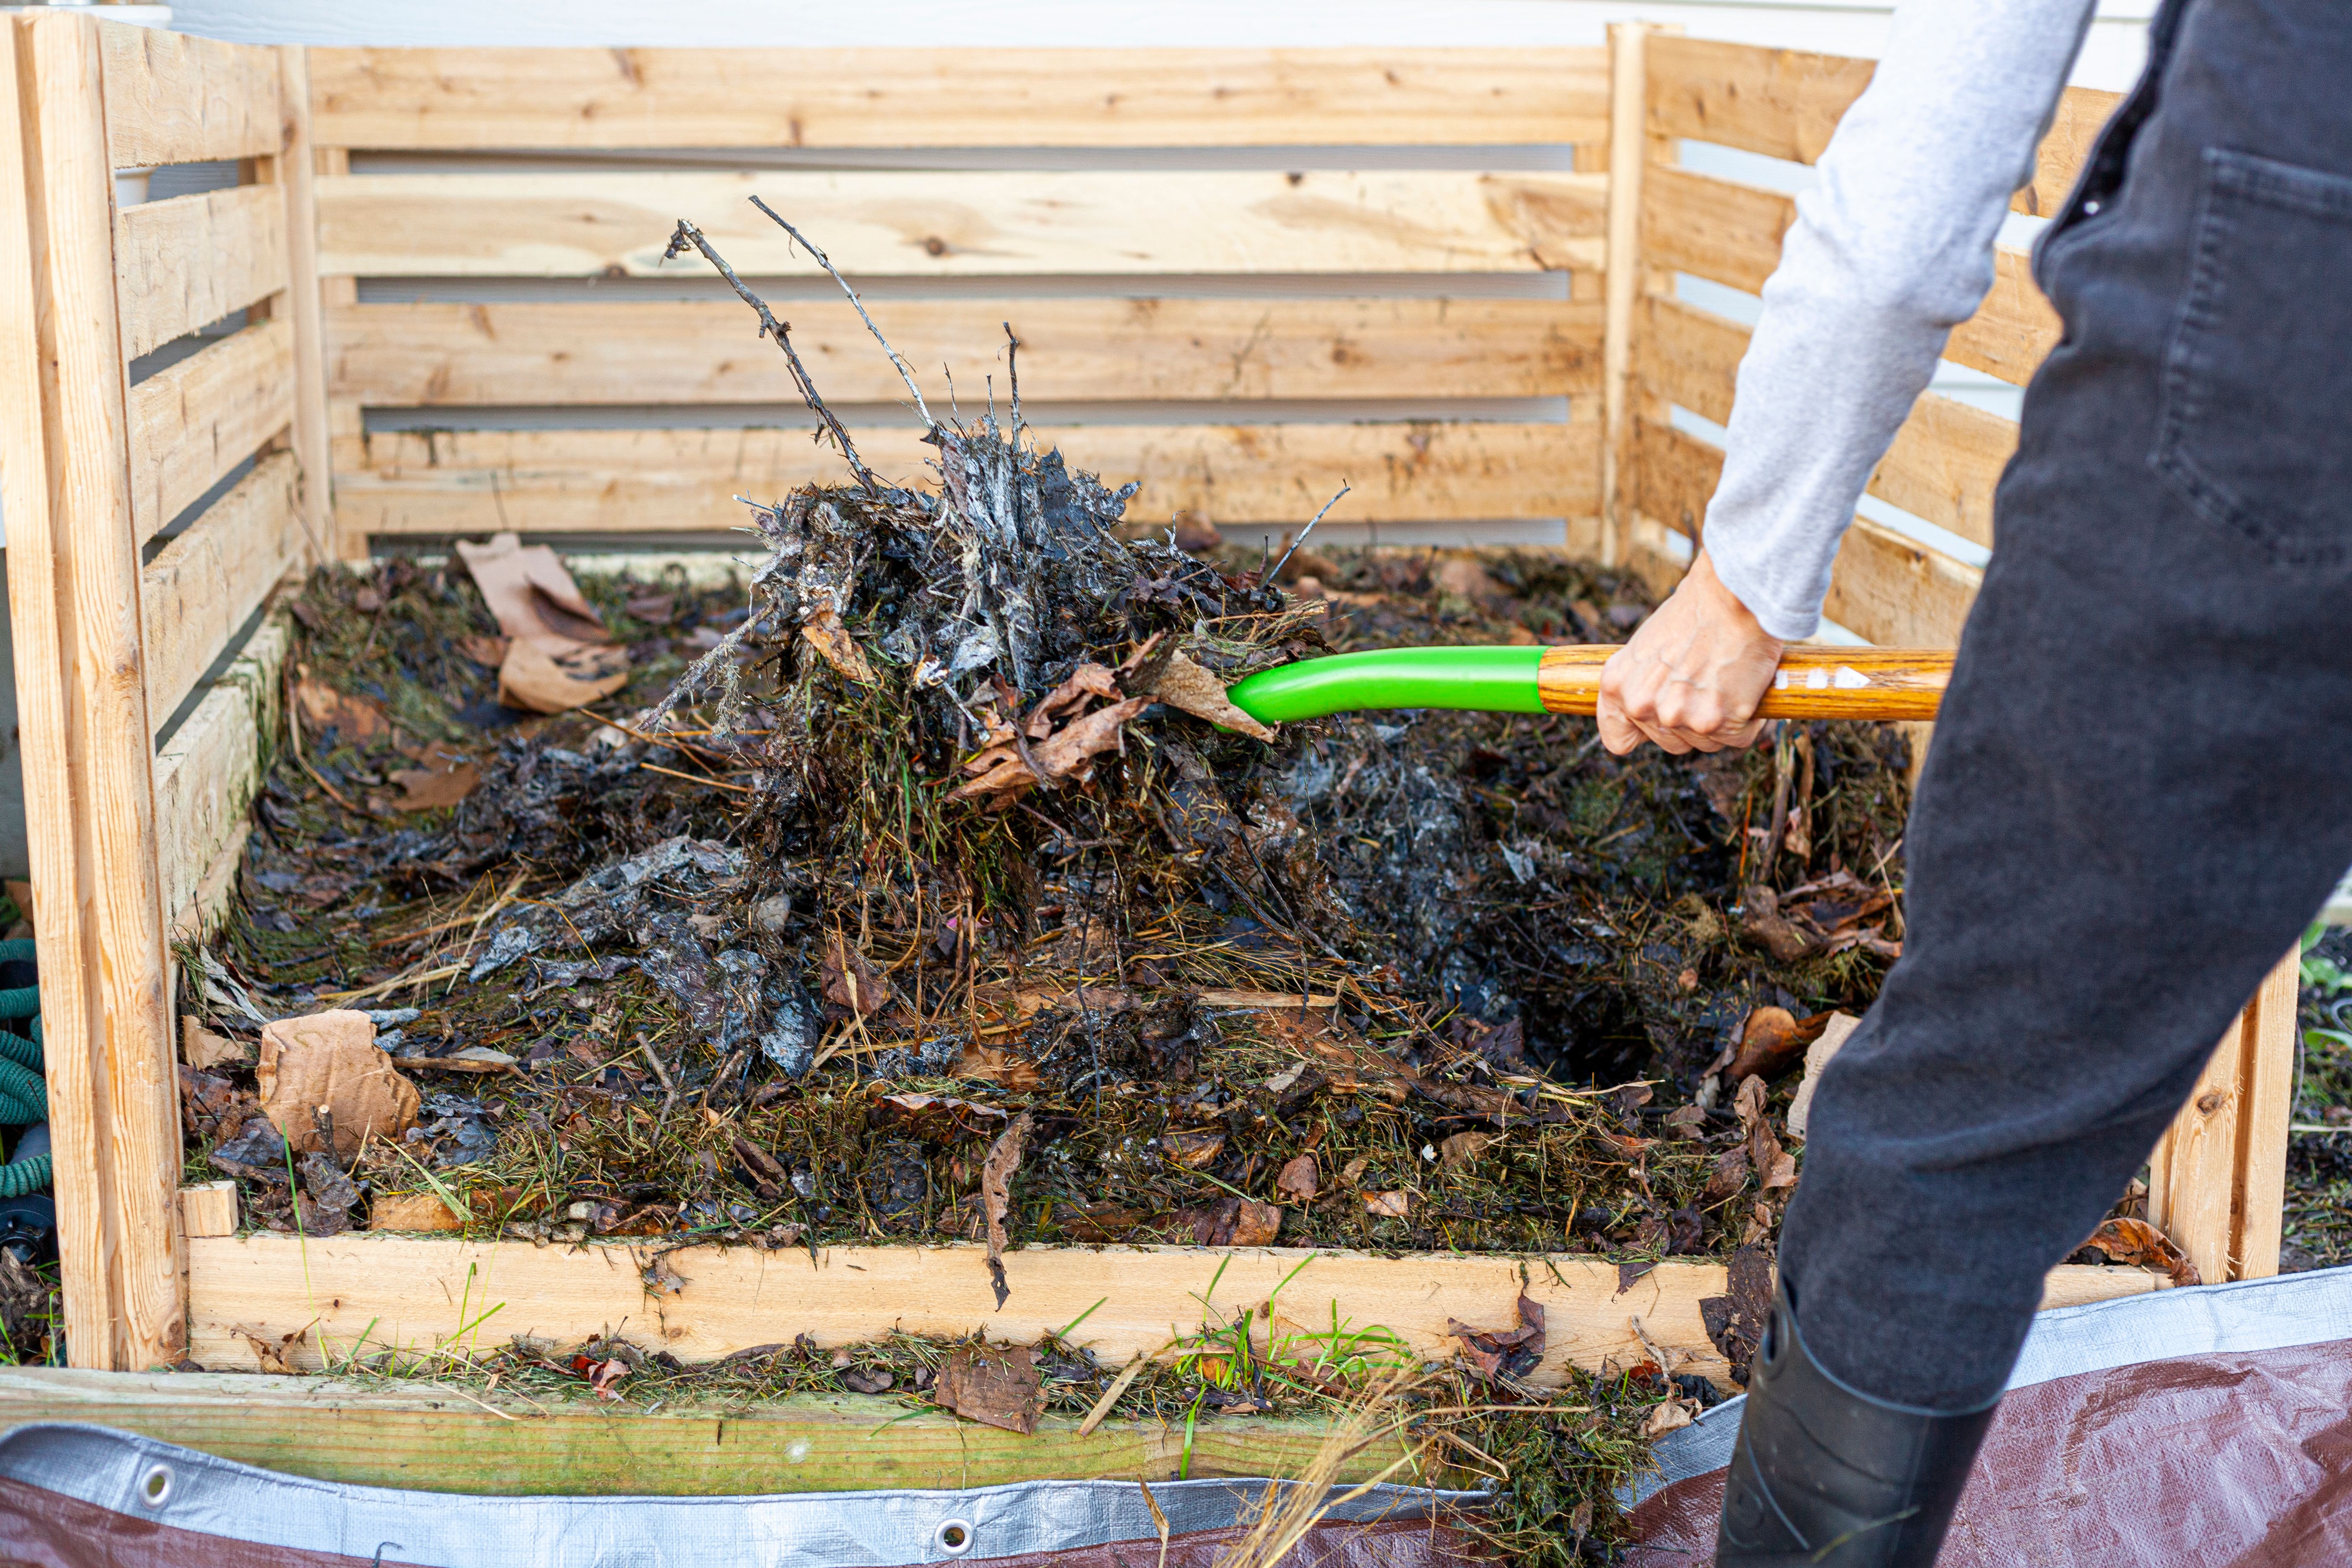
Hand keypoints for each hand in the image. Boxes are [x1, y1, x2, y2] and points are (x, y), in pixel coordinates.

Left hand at [1597, 551, 1784, 754]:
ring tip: (1727, 681)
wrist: (1731, 593)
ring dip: (1722, 722)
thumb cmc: (1695, 612)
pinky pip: (1738, 738)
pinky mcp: (1714, 721)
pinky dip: (1750, 720)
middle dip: (1692, 723)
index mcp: (1617, 686)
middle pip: (1671, 743)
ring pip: (1706, 743)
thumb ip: (1643, 682)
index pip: (1619, 740)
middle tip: (1709, 685)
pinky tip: (1748, 689)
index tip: (1664, 720)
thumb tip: (1655, 710)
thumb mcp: (1647, 647)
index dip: (1645, 733)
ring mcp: (1676, 715)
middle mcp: (1640, 705)